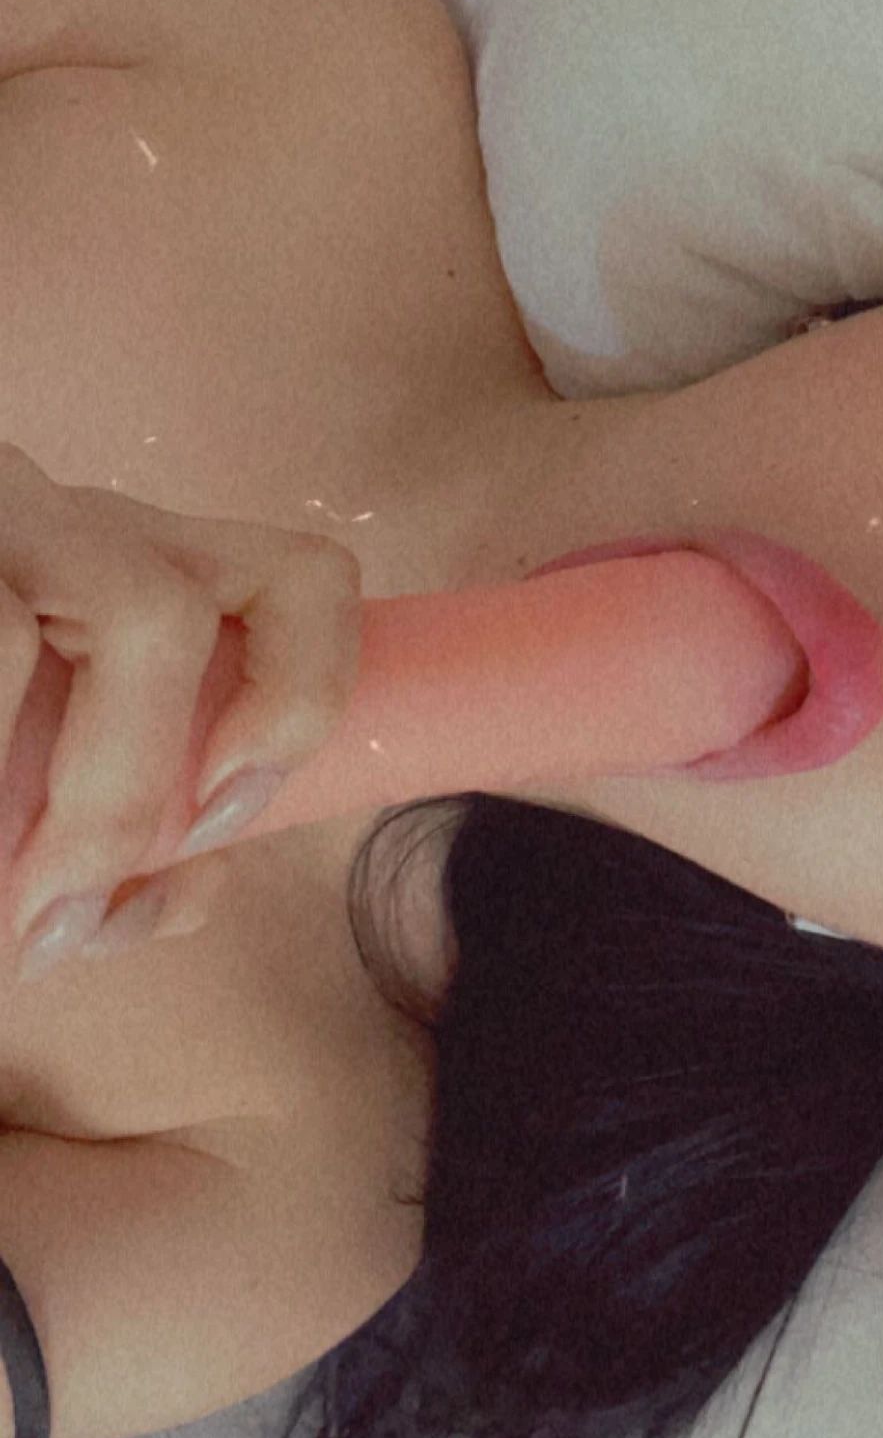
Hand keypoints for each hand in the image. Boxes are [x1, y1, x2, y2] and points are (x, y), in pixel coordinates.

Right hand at [0, 443, 362, 976]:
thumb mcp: (32, 732)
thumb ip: (123, 814)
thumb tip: (174, 891)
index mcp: (124, 557)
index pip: (294, 574)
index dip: (299, 694)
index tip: (225, 816)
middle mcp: (50, 515)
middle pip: (159, 611)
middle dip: (121, 794)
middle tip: (52, 921)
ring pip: (23, 636)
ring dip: (15, 805)